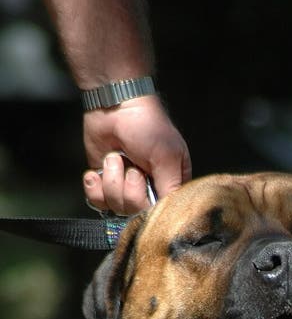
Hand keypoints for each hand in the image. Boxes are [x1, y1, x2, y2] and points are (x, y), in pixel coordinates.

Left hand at [82, 95, 191, 213]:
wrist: (115, 105)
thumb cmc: (148, 126)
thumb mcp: (167, 158)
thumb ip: (170, 189)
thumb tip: (167, 213)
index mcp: (170, 185)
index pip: (161, 213)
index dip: (149, 204)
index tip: (144, 180)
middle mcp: (149, 190)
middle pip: (136, 214)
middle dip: (129, 190)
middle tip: (131, 166)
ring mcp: (125, 188)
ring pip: (116, 207)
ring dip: (111, 181)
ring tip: (115, 158)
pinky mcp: (105, 183)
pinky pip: (98, 202)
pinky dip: (94, 187)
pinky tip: (96, 172)